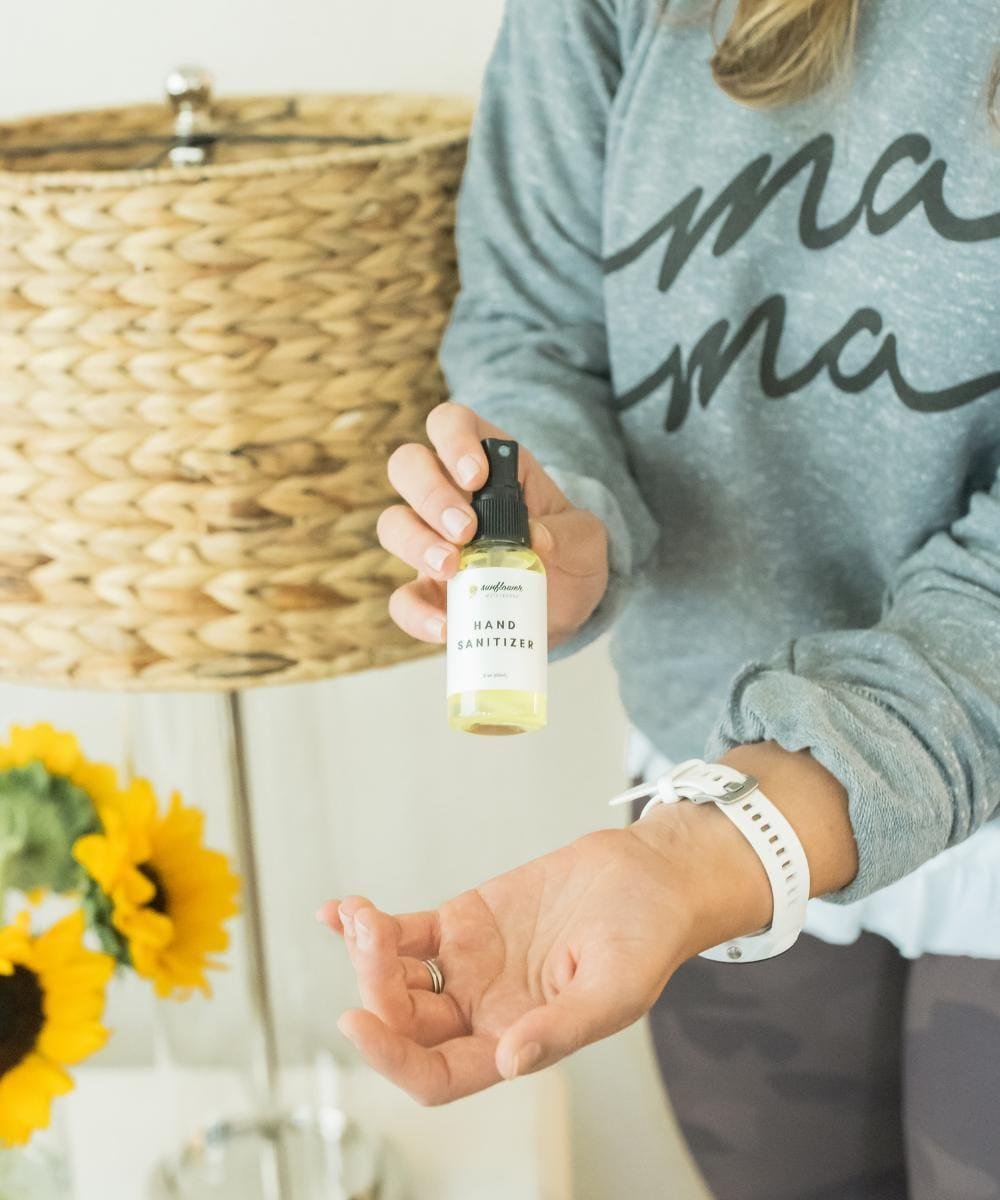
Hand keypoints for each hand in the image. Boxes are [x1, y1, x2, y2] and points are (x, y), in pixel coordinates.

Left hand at [318, 742, 858, 1106]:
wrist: (648, 877)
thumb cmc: (645, 938)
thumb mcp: (615, 990)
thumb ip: (561, 1028)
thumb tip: (511, 1061)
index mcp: (516, 1043)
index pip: (438, 1073)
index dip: (393, 1059)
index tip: (357, 1023)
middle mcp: (483, 1013)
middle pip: (407, 1022)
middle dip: (377, 988)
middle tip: (371, 940)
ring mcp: (468, 967)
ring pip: (398, 976)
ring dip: (368, 953)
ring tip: (361, 916)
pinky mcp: (463, 923)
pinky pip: (404, 932)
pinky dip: (370, 925)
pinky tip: (342, 911)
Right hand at [377, 401, 609, 650]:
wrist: (565, 610)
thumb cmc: (571, 556)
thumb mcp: (587, 539)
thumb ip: (571, 534)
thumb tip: (537, 539)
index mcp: (488, 464)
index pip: (450, 423)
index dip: (453, 439)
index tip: (474, 477)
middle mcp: (449, 495)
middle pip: (407, 465)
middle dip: (430, 494)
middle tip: (465, 530)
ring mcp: (431, 542)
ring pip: (393, 523)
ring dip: (416, 543)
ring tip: (453, 568)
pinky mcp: (428, 593)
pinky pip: (402, 598)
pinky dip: (415, 613)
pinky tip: (446, 626)